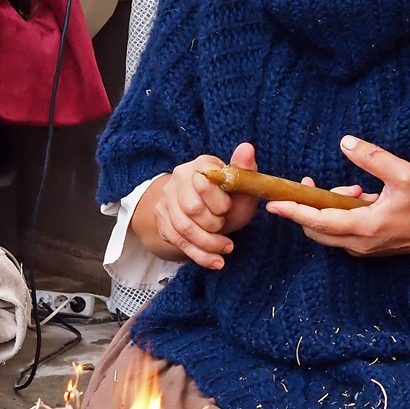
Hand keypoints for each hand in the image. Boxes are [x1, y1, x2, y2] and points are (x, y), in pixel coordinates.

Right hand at [143, 143, 260, 269]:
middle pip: (192, 208)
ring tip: (226, 248)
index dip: (219, 203)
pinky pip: (178, 242)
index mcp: (201, 165)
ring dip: (208, 243)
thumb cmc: (230, 199)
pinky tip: (216, 261)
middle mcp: (179, 178)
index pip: (204, 184)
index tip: (228, 209)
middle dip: (214, 225)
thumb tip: (247, 147)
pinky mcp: (162, 220)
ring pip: (184, 228)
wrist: (210, 214)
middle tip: (225, 227)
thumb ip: (245, 169)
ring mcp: (167, 200)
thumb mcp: (242, 186)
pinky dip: (200, 255)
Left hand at [265, 136, 409, 257]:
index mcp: (365, 227)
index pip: (318, 222)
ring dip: (326, 210)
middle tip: (310, 184)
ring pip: (325, 232)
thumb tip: (345, 142)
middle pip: (314, 230)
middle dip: (306, 207)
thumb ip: (373, 157)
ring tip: (355, 189)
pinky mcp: (363, 248)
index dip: (294, 212)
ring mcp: (360, 249)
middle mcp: (357, 243)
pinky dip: (337, 215)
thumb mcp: (403, 173)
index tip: (273, 204)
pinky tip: (359, 198)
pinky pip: (337, 233)